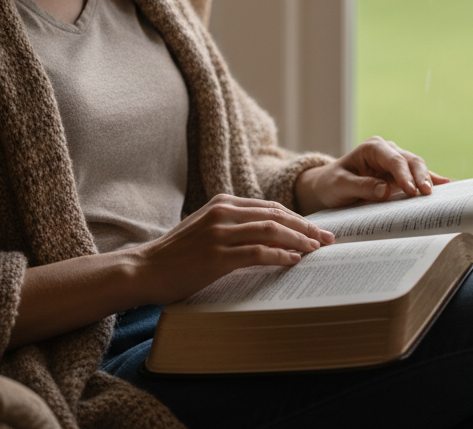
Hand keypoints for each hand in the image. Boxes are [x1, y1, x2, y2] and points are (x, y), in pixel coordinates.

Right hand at [130, 194, 334, 305]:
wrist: (145, 269)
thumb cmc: (178, 255)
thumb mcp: (208, 229)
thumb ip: (236, 227)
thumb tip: (274, 236)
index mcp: (224, 203)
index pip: (271, 207)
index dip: (298, 218)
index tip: (317, 230)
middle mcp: (224, 212)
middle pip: (277, 215)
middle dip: (306, 227)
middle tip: (327, 239)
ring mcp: (219, 233)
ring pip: (271, 230)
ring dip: (298, 240)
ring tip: (316, 250)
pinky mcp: (216, 256)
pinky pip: (257, 253)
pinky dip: (279, 256)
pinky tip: (293, 261)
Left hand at [294, 136, 449, 214]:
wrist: (329, 186)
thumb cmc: (332, 183)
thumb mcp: (340, 186)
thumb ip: (360, 186)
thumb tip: (384, 190)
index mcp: (372, 148)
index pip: (393, 159)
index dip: (404, 175)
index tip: (411, 191)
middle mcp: (387, 151)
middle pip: (410, 161)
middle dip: (420, 176)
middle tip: (426, 194)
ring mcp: (395, 162)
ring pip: (417, 167)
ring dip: (426, 180)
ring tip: (435, 194)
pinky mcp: (400, 174)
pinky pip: (417, 176)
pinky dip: (430, 180)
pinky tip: (445, 184)